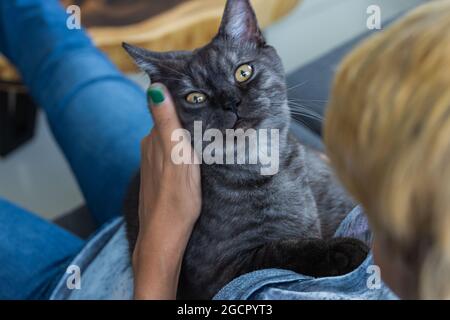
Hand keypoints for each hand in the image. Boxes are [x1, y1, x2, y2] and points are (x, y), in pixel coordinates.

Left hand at [132, 83, 201, 299]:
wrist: (164, 235)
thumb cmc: (175, 198)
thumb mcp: (176, 156)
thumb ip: (166, 122)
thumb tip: (154, 87)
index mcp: (154, 138)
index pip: (167, 106)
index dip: (185, 97)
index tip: (204, 88)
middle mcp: (150, 146)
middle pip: (170, 120)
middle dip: (188, 112)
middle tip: (213, 105)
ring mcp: (154, 161)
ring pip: (172, 136)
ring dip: (187, 130)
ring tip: (209, 125)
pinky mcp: (160, 173)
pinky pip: (173, 150)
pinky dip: (184, 146)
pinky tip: (197, 150)